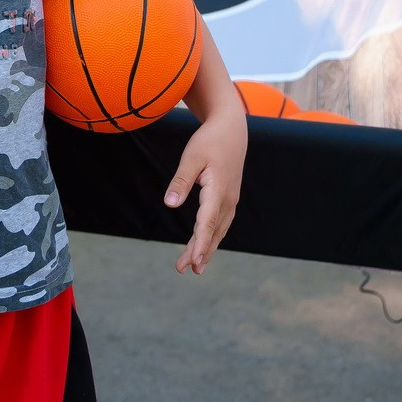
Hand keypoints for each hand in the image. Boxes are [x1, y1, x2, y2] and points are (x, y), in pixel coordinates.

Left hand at [165, 110, 246, 274]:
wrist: (232, 130)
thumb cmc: (209, 141)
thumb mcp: (191, 158)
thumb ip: (180, 182)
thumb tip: (170, 204)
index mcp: (218, 191)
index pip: (207, 223)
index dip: (200, 244)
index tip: (193, 262)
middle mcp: (228, 199)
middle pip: (212, 232)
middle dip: (200, 252)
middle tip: (185, 271)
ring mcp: (230, 200)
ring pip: (218, 230)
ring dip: (206, 247)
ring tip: (193, 266)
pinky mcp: (228, 198)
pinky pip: (220, 222)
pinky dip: (211, 236)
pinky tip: (204, 245)